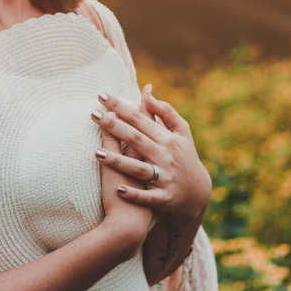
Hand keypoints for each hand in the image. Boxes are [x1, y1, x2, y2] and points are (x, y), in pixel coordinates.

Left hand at [91, 85, 210, 224]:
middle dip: (114, 126)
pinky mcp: (163, 198)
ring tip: (96, 153)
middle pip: (136, 139)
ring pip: (138, 168)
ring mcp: (165, 178)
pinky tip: (119, 189)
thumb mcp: (181, 131)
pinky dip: (134, 194)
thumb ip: (165, 111)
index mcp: (167, 139)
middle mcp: (165, 156)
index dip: (121, 107)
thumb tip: (147, 91)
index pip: (140, 119)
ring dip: (118, 162)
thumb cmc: (184, 156)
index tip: (102, 95)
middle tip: (93, 114)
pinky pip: (147, 197)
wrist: (197, 192)